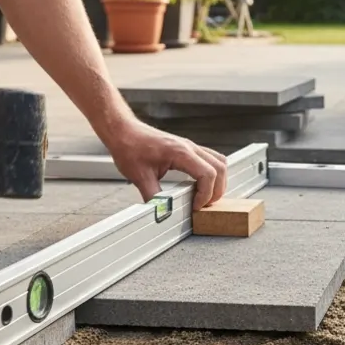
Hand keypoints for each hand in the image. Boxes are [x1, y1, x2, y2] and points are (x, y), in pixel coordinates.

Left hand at [101, 117, 228, 209]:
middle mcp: (189, 147)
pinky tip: (199, 184)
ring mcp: (190, 146)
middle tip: (204, 205)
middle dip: (217, 190)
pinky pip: (210, 159)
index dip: (206, 194)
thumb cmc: (130, 147)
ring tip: (205, 196)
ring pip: (219, 162)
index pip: (208, 174)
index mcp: (180, 152)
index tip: (195, 206)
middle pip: (220, 168)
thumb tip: (162, 213)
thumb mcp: (139, 176)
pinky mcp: (187, 148)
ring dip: (218, 181)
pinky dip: (211, 173)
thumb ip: (153, 197)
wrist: (123, 131)